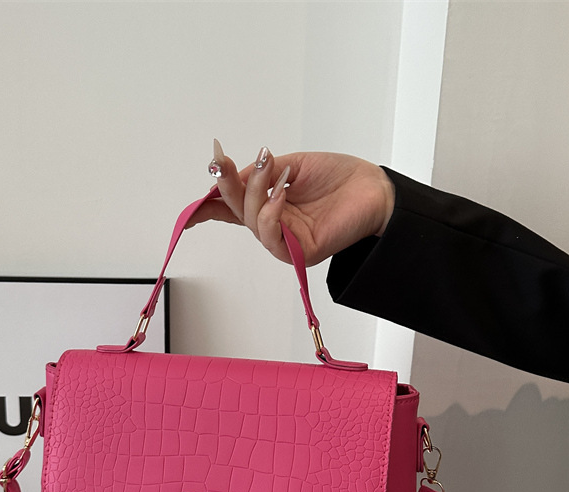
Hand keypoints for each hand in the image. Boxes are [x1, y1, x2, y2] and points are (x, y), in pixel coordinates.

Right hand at [187, 141, 395, 266]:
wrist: (374, 189)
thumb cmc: (339, 178)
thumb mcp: (293, 164)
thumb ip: (262, 172)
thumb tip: (231, 174)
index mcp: (270, 205)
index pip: (232, 207)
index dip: (208, 203)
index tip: (193, 193)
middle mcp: (274, 225)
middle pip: (236, 211)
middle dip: (226, 186)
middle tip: (221, 162)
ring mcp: (285, 240)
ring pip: (251, 221)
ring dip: (255, 192)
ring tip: (271, 169)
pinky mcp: (299, 252)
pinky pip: (272, 237)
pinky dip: (270, 214)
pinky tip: (280, 194)